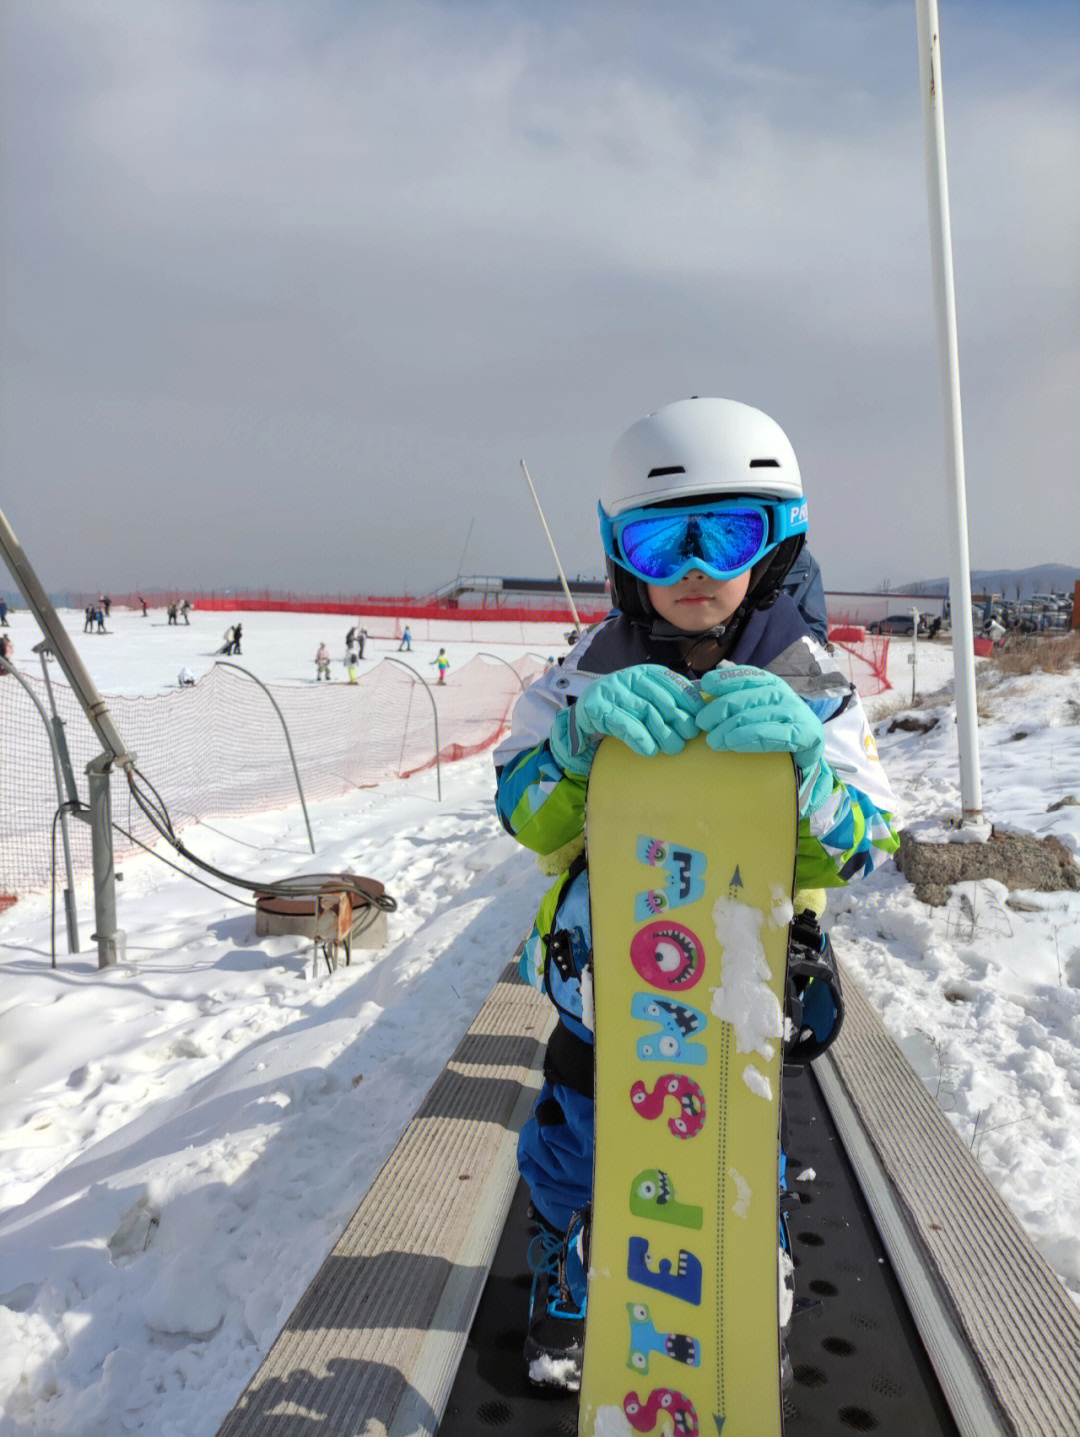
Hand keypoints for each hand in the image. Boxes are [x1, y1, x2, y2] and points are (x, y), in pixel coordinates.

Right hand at [549, 665, 704, 775]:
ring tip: (672, 748)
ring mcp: (611, 690)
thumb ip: (669, 700)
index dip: (689, 702)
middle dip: (679, 720)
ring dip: (663, 734)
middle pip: (662, 699)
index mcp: (644, 673)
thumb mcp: (645, 700)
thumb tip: (702, 710)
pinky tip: (649, 751)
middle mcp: (628, 677)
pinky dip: (640, 739)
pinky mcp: (596, 707)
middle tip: (688, 737)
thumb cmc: (622, 710)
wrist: (582, 719)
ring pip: (645, 712)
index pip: (673, 682)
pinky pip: (624, 724)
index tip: (699, 720)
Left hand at [695, 665, 831, 813]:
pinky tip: (731, 742)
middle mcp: (784, 694)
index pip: (748, 675)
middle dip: (721, 708)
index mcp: (772, 683)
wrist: (809, 749)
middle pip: (748, 696)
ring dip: (730, 727)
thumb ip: (739, 690)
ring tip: (712, 740)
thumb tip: (716, 671)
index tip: (705, 684)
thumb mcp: (759, 705)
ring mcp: (795, 713)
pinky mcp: (803, 733)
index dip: (726, 678)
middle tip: (701, 722)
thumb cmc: (777, 725)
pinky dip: (749, 737)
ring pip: (756, 715)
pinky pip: (771, 734)